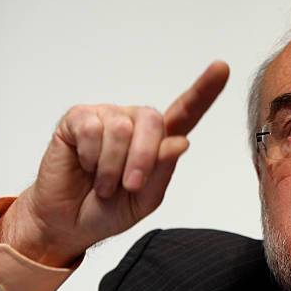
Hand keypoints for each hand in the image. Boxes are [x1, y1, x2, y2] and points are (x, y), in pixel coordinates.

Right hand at [0, 61, 228, 266]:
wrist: (68, 222)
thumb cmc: (109, 208)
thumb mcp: (145, 199)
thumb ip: (162, 172)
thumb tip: (180, 142)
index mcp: (158, 141)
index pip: (186, 112)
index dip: (204, 90)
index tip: (222, 68)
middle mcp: (135, 123)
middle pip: (154, 121)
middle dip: (143, 160)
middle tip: (129, 185)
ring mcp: (107, 117)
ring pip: (122, 129)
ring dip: (111, 167)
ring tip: (102, 182)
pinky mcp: (79, 118)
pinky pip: (92, 129)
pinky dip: (90, 157)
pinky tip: (84, 165)